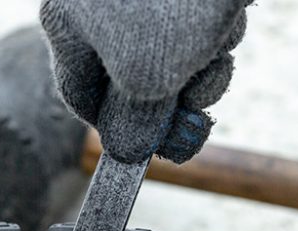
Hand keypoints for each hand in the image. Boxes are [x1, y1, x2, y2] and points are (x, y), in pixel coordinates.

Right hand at [40, 0, 248, 163]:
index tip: (148, 149)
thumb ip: (135, 123)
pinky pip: (198, 27)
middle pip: (133, 81)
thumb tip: (127, 151)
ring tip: (216, 43)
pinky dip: (216, 32)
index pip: (80, 96)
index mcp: (68, 25)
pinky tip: (229, 14)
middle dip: (171, 98)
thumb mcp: (147, 77)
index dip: (115, 129)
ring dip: (202, 66)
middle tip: (196, 109)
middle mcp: (99, 6)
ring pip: (173, 56)